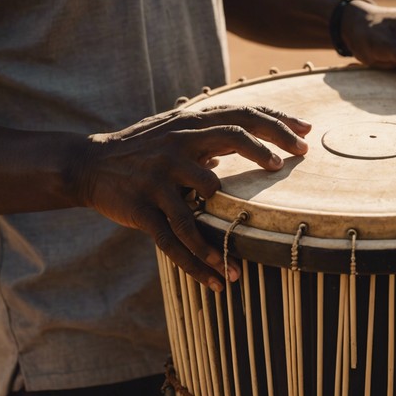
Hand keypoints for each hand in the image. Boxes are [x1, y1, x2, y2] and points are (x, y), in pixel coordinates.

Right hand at [76, 106, 310, 289]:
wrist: (89, 166)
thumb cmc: (139, 151)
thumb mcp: (171, 134)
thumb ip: (205, 138)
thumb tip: (241, 145)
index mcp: (189, 126)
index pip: (241, 115)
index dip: (277, 123)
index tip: (306, 136)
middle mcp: (178, 143)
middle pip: (234, 136)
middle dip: (267, 151)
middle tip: (291, 167)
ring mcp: (161, 173)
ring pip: (208, 197)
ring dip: (228, 232)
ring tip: (240, 261)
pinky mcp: (144, 205)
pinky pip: (178, 238)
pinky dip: (200, 262)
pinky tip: (218, 280)